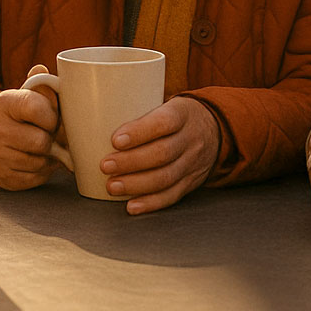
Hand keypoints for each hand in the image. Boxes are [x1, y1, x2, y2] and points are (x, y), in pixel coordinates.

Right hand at [0, 64, 62, 190]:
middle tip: (50, 134)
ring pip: (40, 161)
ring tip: (44, 147)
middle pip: (41, 141)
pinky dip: (42, 171)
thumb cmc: (27, 113)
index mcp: (4, 102)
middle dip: (52, 139)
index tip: (53, 117)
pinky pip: (34, 178)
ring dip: (49, 156)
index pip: (36, 108)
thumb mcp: (34, 93)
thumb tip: (41, 69)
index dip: (52, 116)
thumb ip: (43, 82)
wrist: (4, 134)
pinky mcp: (2, 177)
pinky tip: (37, 159)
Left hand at [100, 96, 219, 214]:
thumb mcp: (167, 104)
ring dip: (136, 184)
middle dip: (131, 162)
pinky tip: (132, 206)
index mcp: (182, 114)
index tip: (115, 140)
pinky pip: (172, 195)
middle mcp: (190, 139)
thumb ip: (140, 114)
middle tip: (105, 166)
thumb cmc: (177, 117)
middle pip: (163, 153)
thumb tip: (94, 121)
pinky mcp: (191, 182)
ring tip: (112, 186)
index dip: (139, 132)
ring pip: (166, 177)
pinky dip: (151, 203)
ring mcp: (192, 163)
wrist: (216, 129)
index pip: (163, 122)